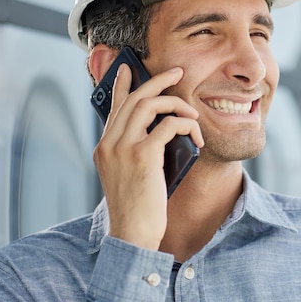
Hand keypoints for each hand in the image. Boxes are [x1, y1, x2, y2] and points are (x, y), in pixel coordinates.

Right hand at [93, 64, 203, 249]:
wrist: (132, 234)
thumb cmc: (138, 208)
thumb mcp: (131, 175)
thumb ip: (137, 151)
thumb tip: (163, 130)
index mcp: (104, 147)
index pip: (113, 107)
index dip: (121, 84)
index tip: (127, 67)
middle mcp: (109, 143)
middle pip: (134, 98)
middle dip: (158, 81)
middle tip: (177, 73)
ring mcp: (122, 147)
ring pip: (150, 105)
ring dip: (176, 103)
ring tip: (192, 112)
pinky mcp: (141, 155)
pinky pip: (168, 125)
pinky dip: (185, 125)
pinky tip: (195, 138)